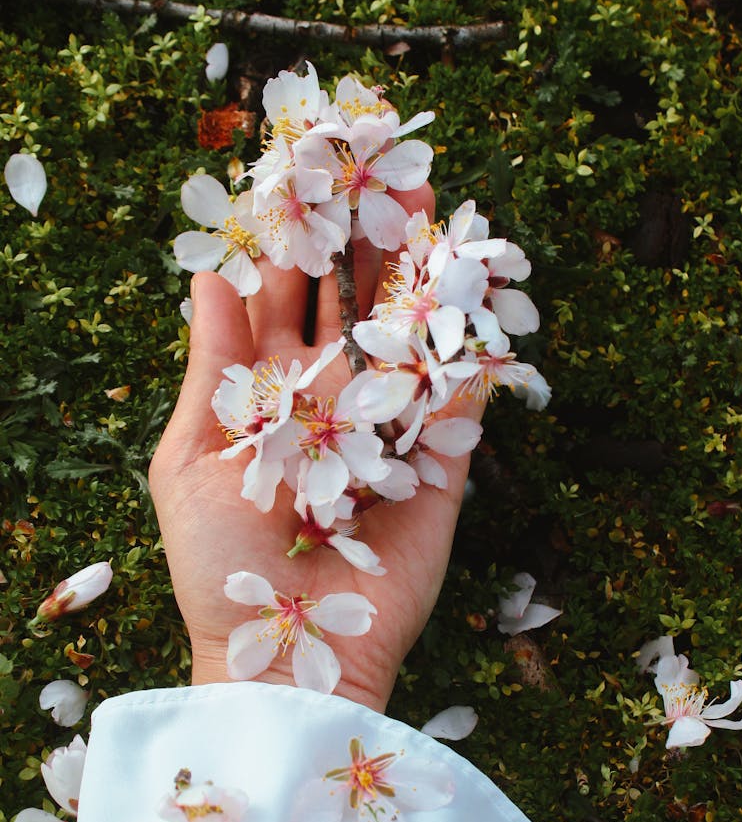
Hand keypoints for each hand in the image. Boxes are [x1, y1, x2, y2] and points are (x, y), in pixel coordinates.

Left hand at [149, 185, 482, 712]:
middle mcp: (330, 403)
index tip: (301, 177)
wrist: (287, 653)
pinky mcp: (439, 467)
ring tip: (426, 200)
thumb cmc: (219, 563)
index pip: (281, 302)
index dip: (292, 242)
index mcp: (265, 395)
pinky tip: (470, 283)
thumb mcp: (192, 455)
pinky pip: (455, 396)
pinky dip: (464, 343)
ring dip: (416, 271)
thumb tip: (203, 270)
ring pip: (407, 336)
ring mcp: (387, 431)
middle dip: (363, 240)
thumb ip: (211, 366)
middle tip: (377, 169)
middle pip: (351, 305)